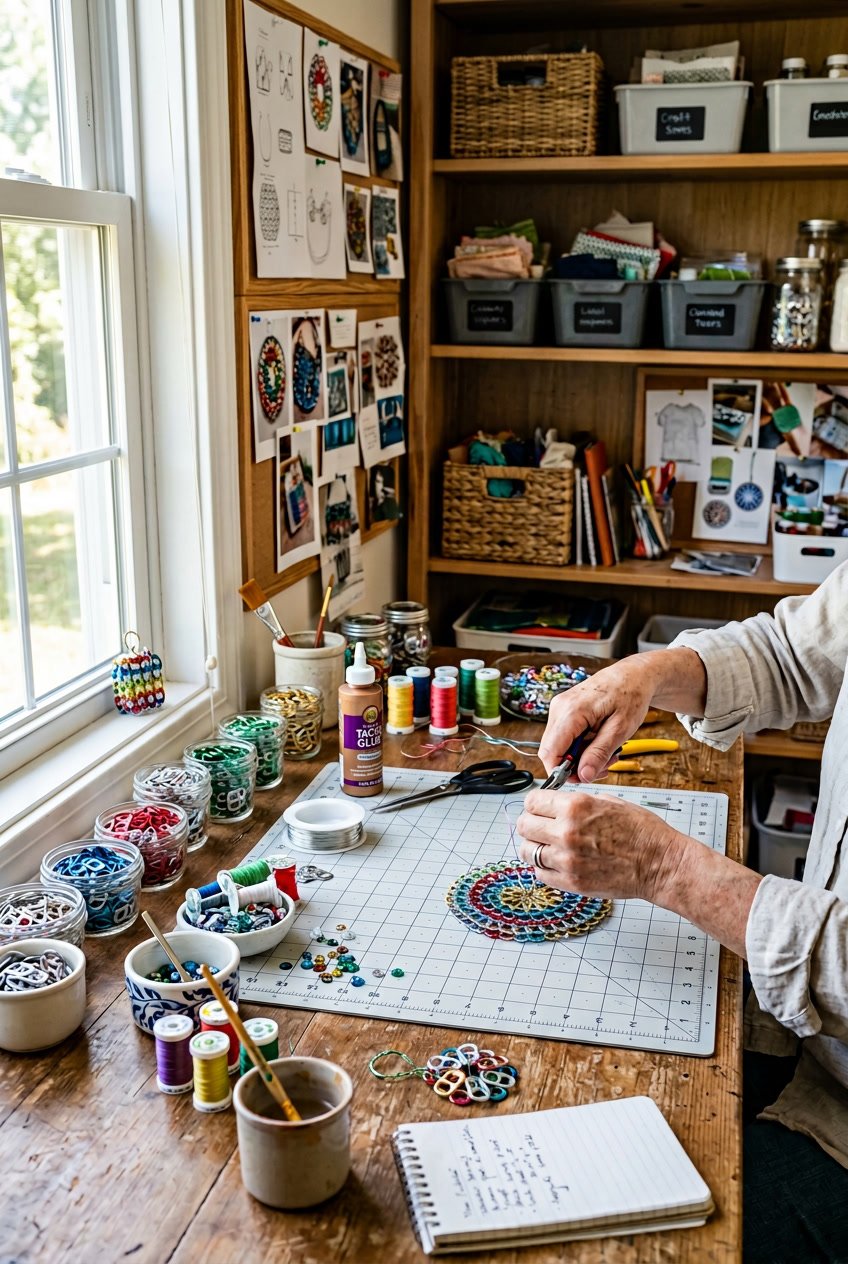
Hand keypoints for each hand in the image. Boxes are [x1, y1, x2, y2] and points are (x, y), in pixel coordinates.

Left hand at [516, 787, 688, 904]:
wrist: (660, 864)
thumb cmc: (641, 832)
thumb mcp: (608, 801)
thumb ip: (577, 802)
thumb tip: (555, 803)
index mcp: (576, 807)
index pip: (532, 801)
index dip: (535, 804)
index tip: (538, 808)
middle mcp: (567, 832)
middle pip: (524, 825)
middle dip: (531, 824)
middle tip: (540, 827)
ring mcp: (567, 860)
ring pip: (527, 851)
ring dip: (535, 847)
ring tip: (549, 847)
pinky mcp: (572, 883)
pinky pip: (540, 874)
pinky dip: (544, 868)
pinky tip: (558, 863)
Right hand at [539, 649, 706, 783]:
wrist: (633, 676)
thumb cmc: (630, 695)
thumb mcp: (620, 730)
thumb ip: (599, 753)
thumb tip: (583, 775)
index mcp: (571, 712)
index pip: (550, 752)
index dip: (561, 772)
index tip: (582, 779)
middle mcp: (560, 708)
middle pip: (551, 751)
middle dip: (574, 766)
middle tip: (602, 767)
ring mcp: (560, 708)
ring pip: (558, 746)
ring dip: (580, 757)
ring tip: (606, 755)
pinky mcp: (564, 711)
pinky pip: (564, 737)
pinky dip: (580, 747)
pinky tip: (598, 744)